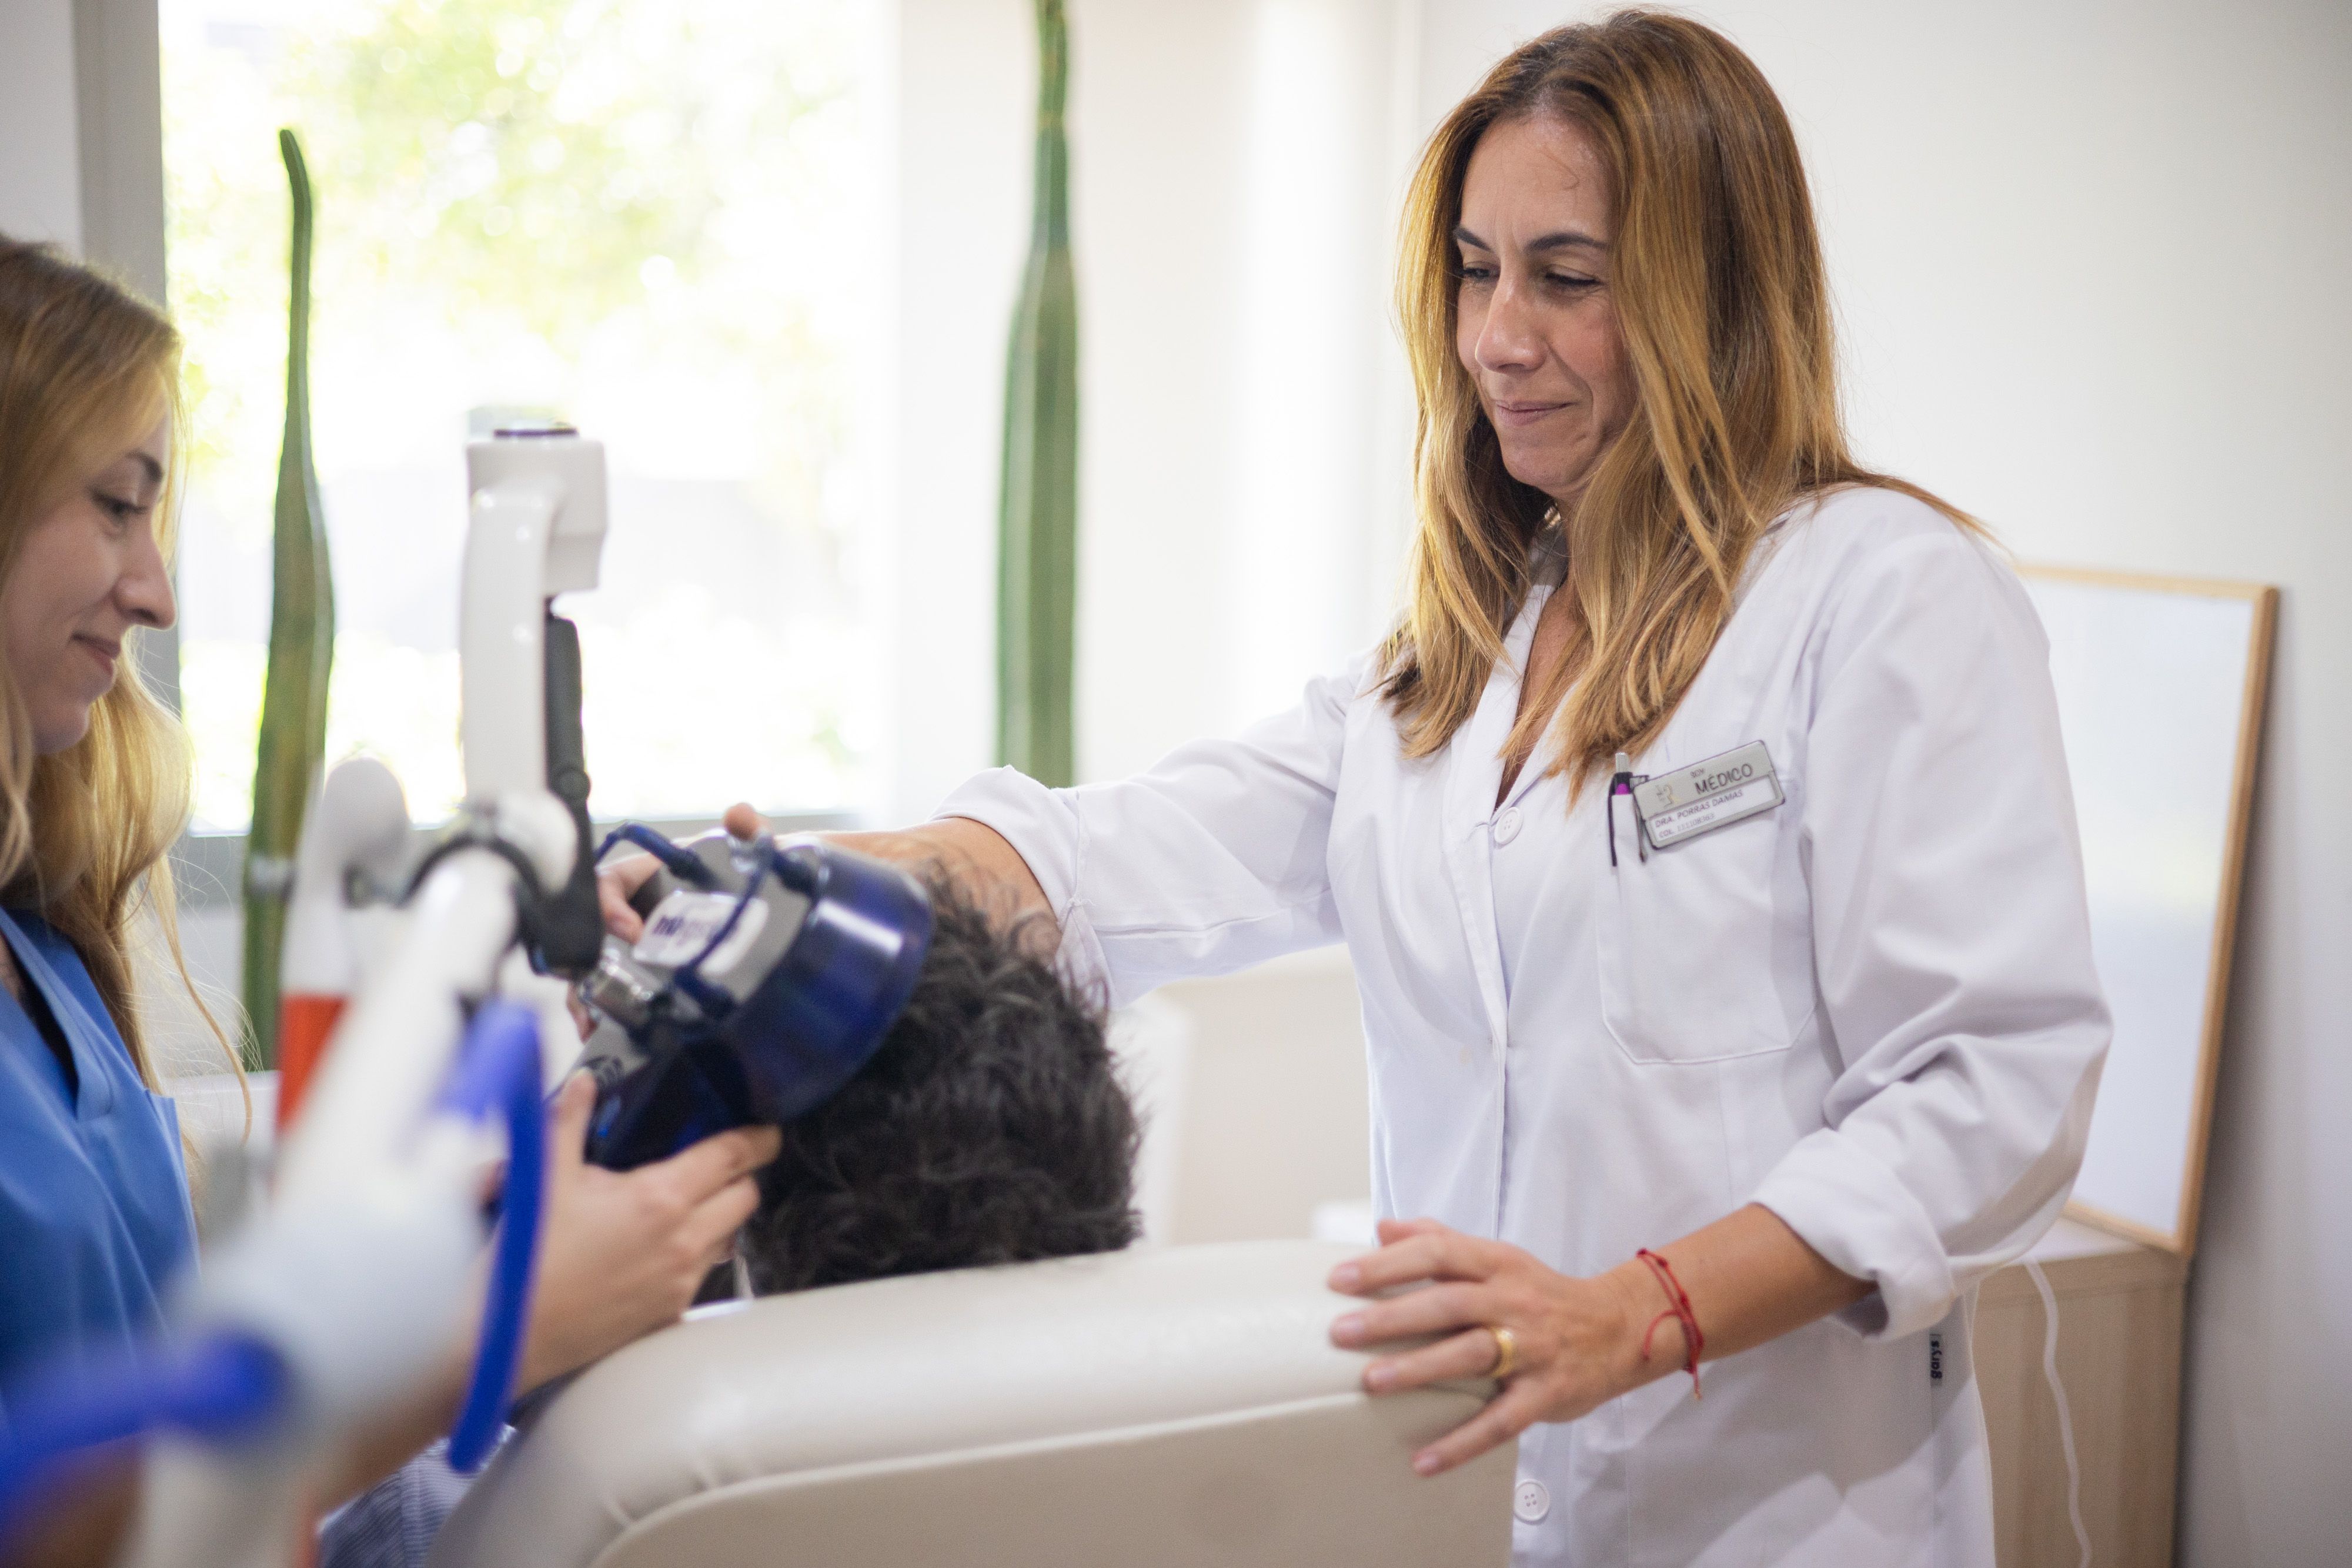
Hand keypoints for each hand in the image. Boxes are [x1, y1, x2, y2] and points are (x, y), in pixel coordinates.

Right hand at [518, 1074, 781, 1389]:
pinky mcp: (671, 1313)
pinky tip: (660, 1247)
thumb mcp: (547, 1175)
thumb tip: (582, 1085)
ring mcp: (681, 1282)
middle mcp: (683, 1241)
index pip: (733, 1156)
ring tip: (684, 1204)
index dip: (757, 1137)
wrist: (507, 1330)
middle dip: (741, 1175)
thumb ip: (570, 1121)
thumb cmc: (528, 1254)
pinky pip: (702, 1273)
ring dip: (718, 1216)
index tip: (766, 1129)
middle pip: (746, 1196)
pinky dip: (693, 1254)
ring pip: (729, 1236)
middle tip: (721, 1163)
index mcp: (660, 1198)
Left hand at [1326, 1217, 1676, 1476]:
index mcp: (1497, 1264)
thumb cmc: (1541, 1293)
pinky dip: (1461, 1442)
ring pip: (1471, 1356)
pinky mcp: (1545, 1394)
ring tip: (1371, 1383)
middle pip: (1449, 1304)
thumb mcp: (1498, 1258)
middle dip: (1392, 1317)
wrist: (1619, 1328)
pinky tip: (1422, 1461)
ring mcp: (1532, 1349)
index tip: (1340, 1280)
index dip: (1388, 1264)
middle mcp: (1513, 1301)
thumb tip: (1382, 1228)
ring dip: (1420, 1369)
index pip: (1438, 1253)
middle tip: (1342, 1332)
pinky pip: (1500, 1421)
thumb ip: (1440, 1240)